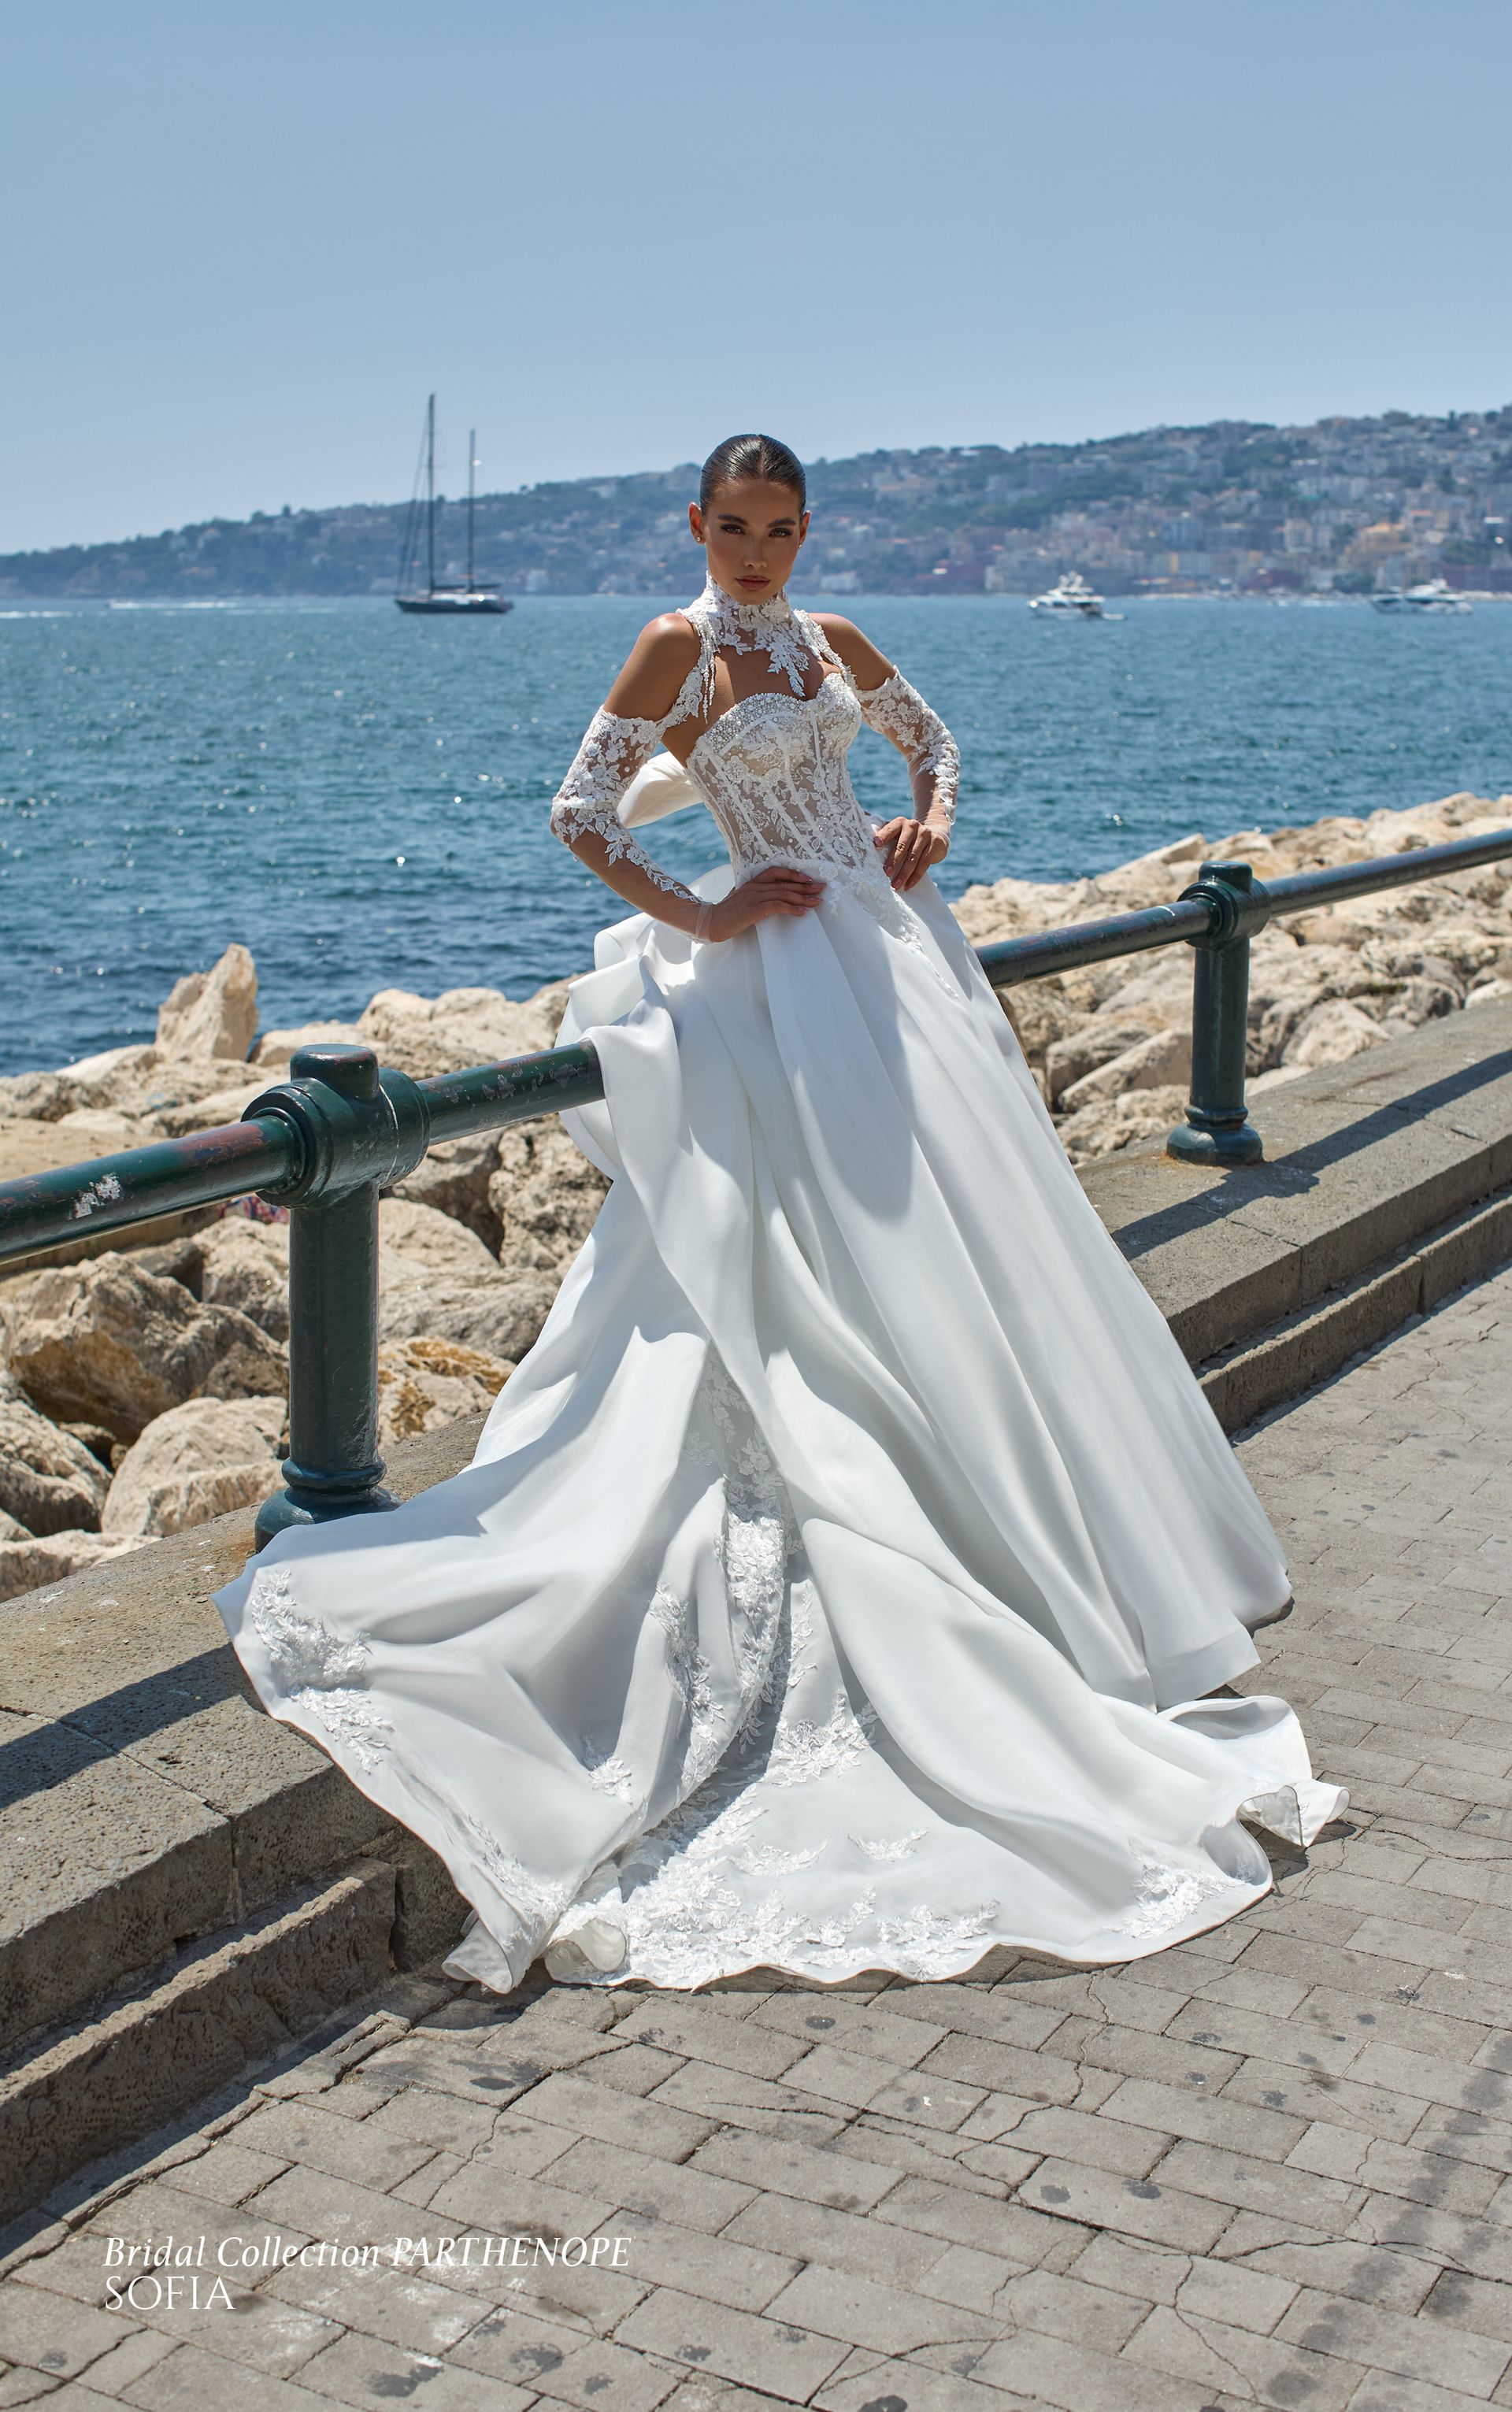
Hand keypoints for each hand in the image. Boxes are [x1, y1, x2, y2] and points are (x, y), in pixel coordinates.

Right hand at [704, 864, 826, 940]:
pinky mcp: (755, 909)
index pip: (777, 872)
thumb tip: (769, 895)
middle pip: (785, 883)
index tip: (809, 879)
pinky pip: (778, 906)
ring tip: (818, 902)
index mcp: (752, 882)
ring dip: (804, 898)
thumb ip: (754, 893)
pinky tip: (803, 912)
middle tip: (822, 888)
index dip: (794, 874)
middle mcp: (755, 886)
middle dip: (806, 886)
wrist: (712, 922)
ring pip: (785, 893)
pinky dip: (792, 908)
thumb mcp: (741, 898)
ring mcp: (755, 897)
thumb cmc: (727, 913)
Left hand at [873, 816, 948, 889]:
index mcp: (900, 822)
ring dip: (903, 874)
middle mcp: (913, 826)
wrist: (936, 835)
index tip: (876, 844)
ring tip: (896, 885)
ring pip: (913, 858)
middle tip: (886, 874)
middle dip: (893, 862)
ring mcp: (925, 834)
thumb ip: (885, 836)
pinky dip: (915, 877)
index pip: (890, 829)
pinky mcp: (935, 844)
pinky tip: (908, 885)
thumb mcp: (899, 833)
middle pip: (901, 846)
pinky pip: (924, 864)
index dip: (883, 836)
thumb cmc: (909, 838)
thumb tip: (866, 842)